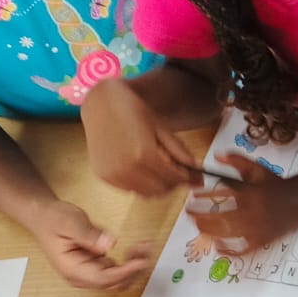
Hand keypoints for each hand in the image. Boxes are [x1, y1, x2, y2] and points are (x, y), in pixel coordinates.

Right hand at [29, 198, 151, 289]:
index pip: (102, 279)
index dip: (124, 272)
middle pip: (113, 283)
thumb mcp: (70, 222)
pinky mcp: (96, 266)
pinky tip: (137, 248)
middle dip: (133, 270)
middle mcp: (82, 277)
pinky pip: (116, 270)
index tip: (140, 261)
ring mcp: (89, 273)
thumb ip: (89, 235)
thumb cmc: (54, 220)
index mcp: (72, 270)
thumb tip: (108, 245)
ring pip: (118, 279)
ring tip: (145, 247)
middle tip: (147, 249)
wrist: (44, 218)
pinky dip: (129, 262)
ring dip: (134, 267)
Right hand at [82, 77, 199, 196]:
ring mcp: (113, 174)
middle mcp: (127, 168)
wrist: (101, 103)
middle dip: (174, 184)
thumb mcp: (160, 127)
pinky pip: (129, 189)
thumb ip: (178, 150)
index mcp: (145, 154)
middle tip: (181, 174)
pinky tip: (144, 171)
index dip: (188, 179)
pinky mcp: (104, 176)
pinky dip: (141, 185)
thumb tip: (196, 167)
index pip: (174, 177)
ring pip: (145, 194)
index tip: (197, 177)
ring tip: (163, 172)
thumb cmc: (131, 109)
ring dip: (158, 187)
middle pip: (161, 189)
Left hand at [187, 152, 297, 253]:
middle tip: (189, 214)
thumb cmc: (277, 184)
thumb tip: (216, 156)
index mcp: (251, 193)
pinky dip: (229, 251)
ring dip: (209, 232)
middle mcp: (253, 212)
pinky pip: (242, 250)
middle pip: (219, 218)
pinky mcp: (262, 241)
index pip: (220, 195)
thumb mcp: (258, 168)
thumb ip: (237, 160)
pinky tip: (218, 247)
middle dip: (200, 217)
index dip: (202, 197)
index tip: (191, 196)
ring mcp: (258, 229)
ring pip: (227, 234)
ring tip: (198, 228)